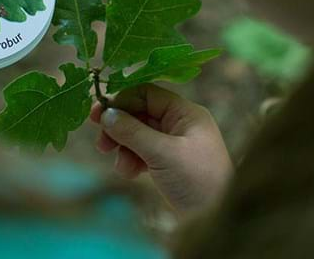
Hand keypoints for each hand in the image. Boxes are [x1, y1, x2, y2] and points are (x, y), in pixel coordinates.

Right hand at [90, 84, 232, 215]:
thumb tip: (106, 114)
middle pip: (141, 115)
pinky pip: (144, 154)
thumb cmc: (197, 180)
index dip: (122, 101)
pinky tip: (131, 173)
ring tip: (121, 166)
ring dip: (124, 148)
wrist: (216, 218)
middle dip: (120, 128)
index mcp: (186, 114)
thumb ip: (133, 131)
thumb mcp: (162, 153)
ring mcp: (175, 145)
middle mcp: (181, 125)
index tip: (98, 114)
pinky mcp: (169, 164)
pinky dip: (133, 161)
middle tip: (101, 144)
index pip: (148, 94)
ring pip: (139, 136)